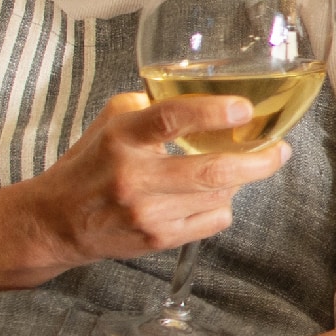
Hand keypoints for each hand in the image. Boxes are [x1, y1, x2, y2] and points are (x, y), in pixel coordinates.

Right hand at [16, 92, 288, 274]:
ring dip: (239, 181)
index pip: (171, 119)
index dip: (213, 112)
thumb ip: (151, 106)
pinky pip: (212, 220)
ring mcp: (147, 212)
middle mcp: (135, 176)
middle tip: (279, 150)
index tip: (245, 108)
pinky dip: (221, 204)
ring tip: (241, 168)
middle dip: (258, 161)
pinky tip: (211, 195)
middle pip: (211, 170)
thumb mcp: (111, 122)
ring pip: (219, 196)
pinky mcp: (157, 238)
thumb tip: (203, 96)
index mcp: (122, 137)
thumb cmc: (90, 165)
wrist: (56, 222)